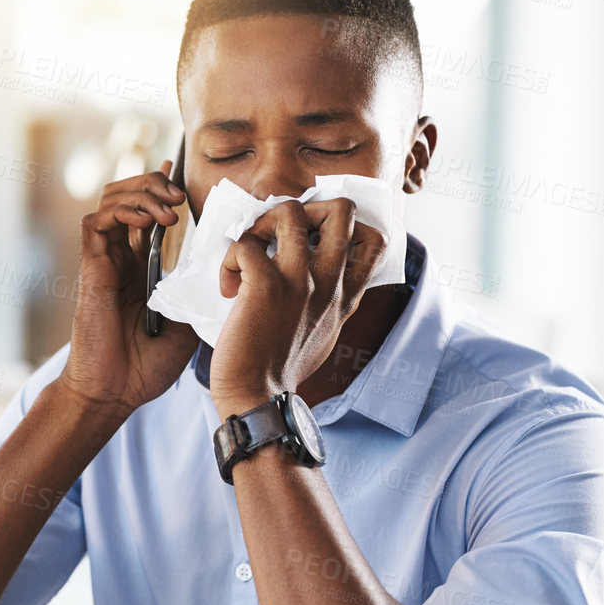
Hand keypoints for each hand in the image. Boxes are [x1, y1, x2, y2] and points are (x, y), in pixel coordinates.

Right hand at [58, 158, 197, 419]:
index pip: (148, 211)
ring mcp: (105, 260)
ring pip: (112, 198)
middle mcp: (121, 256)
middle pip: (128, 194)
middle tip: (181, 194)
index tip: (180, 171)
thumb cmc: (148, 366)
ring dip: (143, 191)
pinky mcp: (92, 267)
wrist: (116, 393)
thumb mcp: (190, 322)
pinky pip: (98, 220)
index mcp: (143, 266)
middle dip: (155, 182)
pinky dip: (125, 209)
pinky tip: (152, 221)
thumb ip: (198, 290)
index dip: (161, 186)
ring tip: (171, 206)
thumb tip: (226, 263)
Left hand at [208, 196, 385, 415]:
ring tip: (249, 254)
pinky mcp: (265, 286)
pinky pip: (246, 243)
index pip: (374, 238)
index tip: (313, 240)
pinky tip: (228, 286)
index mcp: (346, 294)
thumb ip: (331, 298)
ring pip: (290, 211)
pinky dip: (230, 258)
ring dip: (260, 225)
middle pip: (341, 208)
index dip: (344, 224)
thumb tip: (318, 266)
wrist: (257, 396)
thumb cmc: (282, 366)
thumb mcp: (326, 330)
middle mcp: (330, 283)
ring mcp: (300, 282)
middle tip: (279, 236)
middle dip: (306, 207)